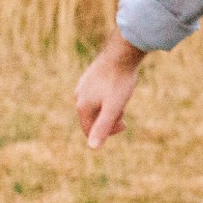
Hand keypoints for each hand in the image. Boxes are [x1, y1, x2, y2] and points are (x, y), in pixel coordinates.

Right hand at [75, 30, 145, 149]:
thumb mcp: (114, 108)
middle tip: (123, 109)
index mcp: (82, 106)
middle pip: (93, 119)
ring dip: (111, 108)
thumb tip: (92, 148)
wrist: (122, 53)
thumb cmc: (119, 82)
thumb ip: (103, 127)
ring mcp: (83, 86)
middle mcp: (78, 96)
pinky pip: (98, 95)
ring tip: (122, 97)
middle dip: (109, 119)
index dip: (108, 132)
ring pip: (97, 106)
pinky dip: (110, 97)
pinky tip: (119, 88)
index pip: (90, 131)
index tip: (123, 122)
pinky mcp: (91, 77)